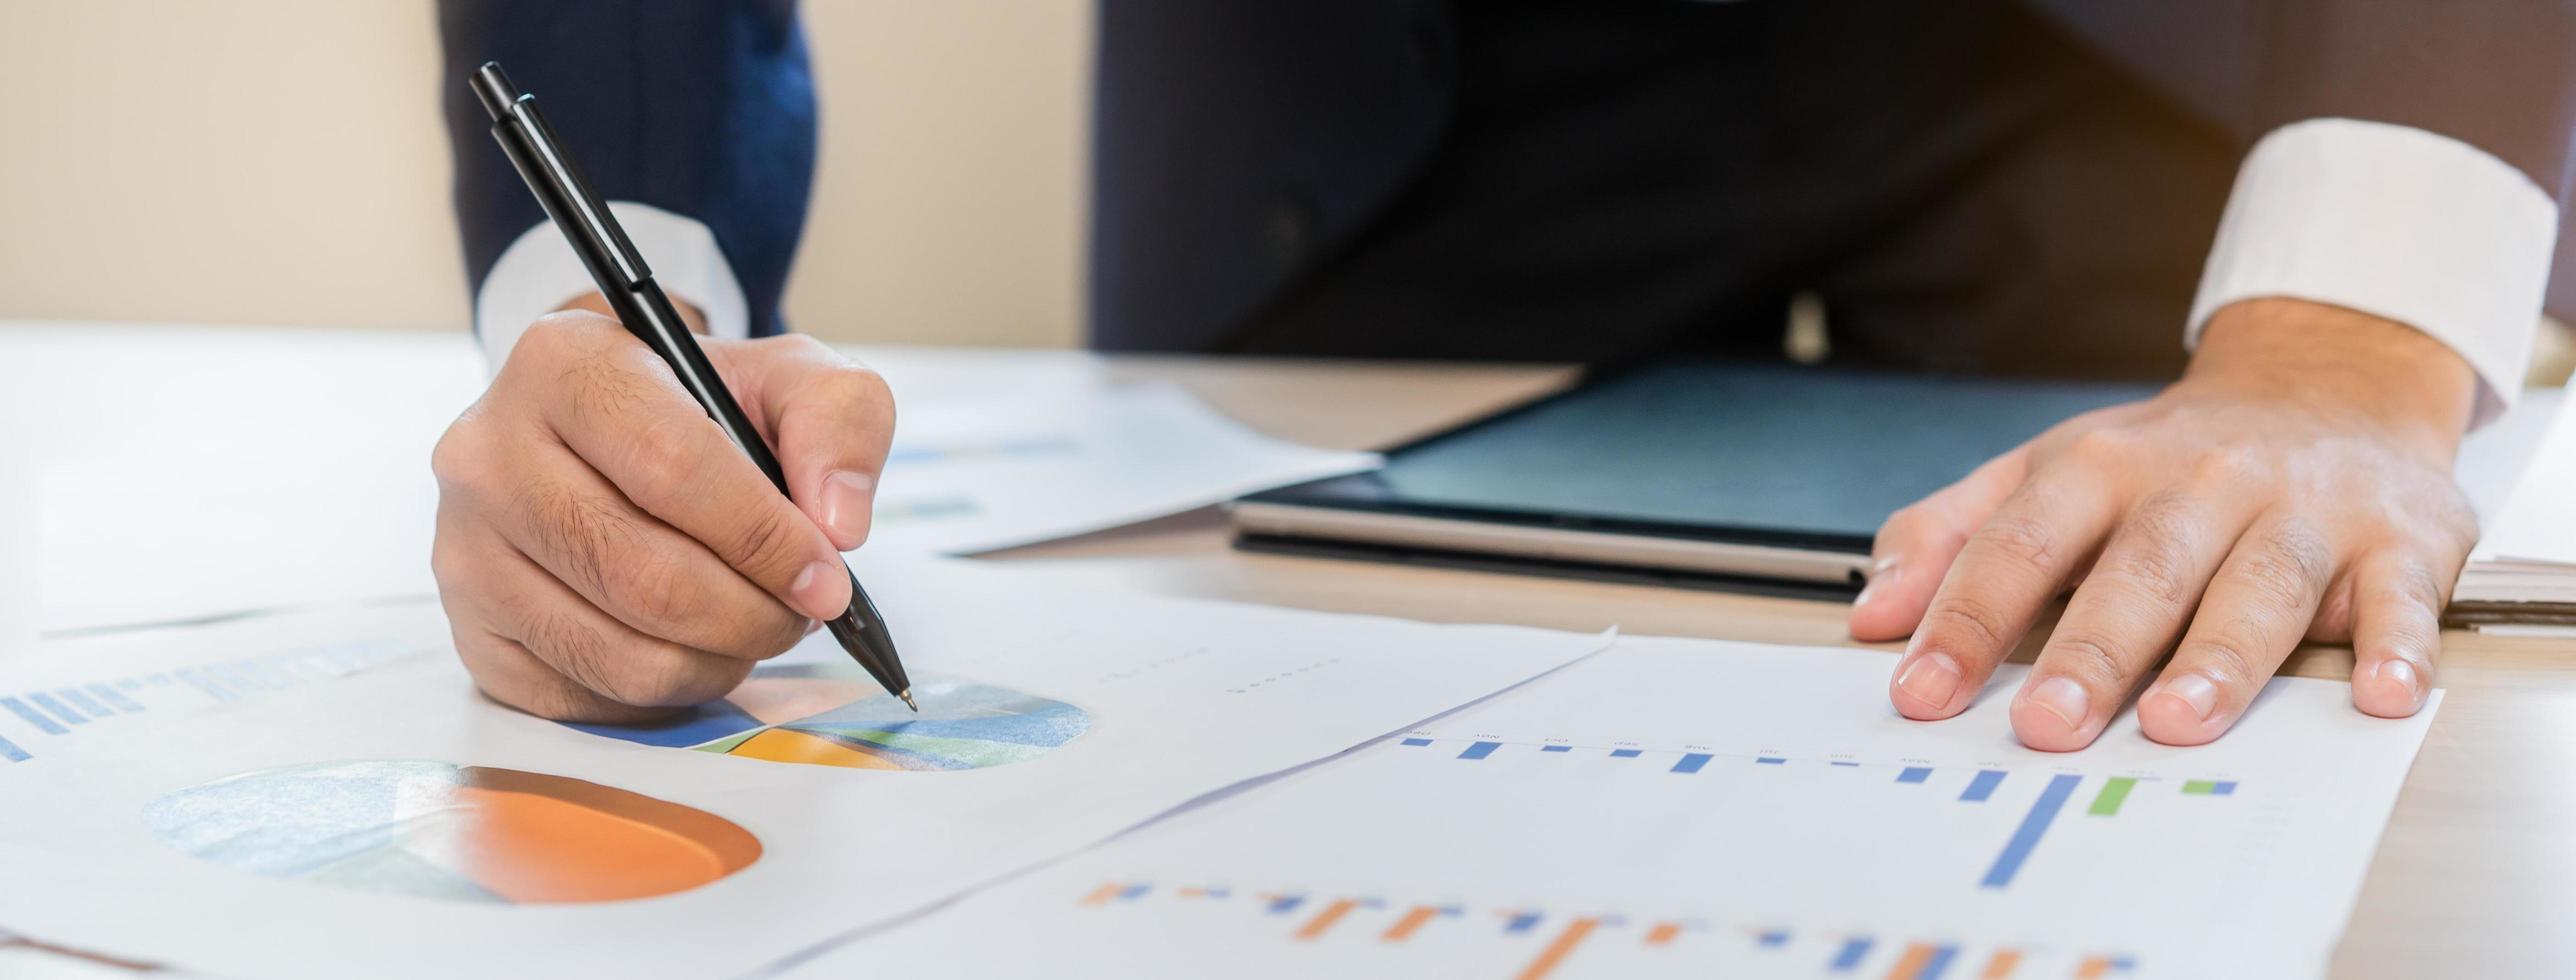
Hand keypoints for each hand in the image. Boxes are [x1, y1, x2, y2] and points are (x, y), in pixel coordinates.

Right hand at [431, 302, 893, 721]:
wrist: (608, 432)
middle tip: (803, 613)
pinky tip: (695, 644)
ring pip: (619, 651)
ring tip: (756, 625)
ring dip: (719, 657)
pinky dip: (667, 689)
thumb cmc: (701, 407)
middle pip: (644, 575)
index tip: (827, 577)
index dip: (764, 536)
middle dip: (752, 613)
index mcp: (562, 364)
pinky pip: (588, 695)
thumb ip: (838, 421)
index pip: (671, 466)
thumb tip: (838, 523)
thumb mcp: (786, 377)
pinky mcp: (471, 632)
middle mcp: (487, 454)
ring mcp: (464, 550)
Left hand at [1851, 299, 2480, 749]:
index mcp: (2101, 468)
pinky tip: (2379, 694)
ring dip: (2220, 658)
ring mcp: (2303, 510)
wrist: (2326, 384)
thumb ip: (1953, 537)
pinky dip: (2397, 645)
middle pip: (2140, 569)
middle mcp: (2202, 483)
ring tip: (2176, 721)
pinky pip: (2402, 596)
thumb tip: (1871, 616)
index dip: (1964, 618)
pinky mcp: (2400, 540)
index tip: (1921, 692)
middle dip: (2089, 650)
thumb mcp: (2046, 473)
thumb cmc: (2167, 460)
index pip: (2021, 543)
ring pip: (2260, 585)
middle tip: (2046, 724)